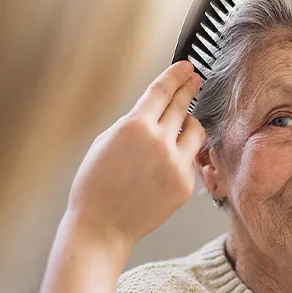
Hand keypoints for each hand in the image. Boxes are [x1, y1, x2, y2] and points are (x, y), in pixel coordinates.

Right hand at [66, 61, 204, 251]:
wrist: (103, 225)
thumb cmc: (96, 186)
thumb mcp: (106, 141)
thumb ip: (133, 123)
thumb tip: (153, 112)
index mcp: (135, 126)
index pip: (162, 91)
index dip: (176, 75)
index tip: (186, 67)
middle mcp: (159, 141)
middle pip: (182, 105)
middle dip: (189, 89)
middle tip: (195, 79)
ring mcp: (175, 164)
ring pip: (196, 131)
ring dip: (190, 123)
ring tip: (183, 124)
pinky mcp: (185, 184)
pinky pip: (190, 159)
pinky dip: (182, 156)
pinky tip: (166, 163)